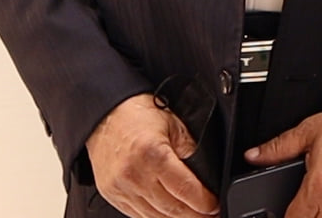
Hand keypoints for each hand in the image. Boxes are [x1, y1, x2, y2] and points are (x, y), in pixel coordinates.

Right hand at [88, 93, 219, 217]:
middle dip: (195, 216)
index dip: (205, 203)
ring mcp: (120, 188)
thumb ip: (191, 151)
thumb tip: (205, 178)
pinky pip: (137, 215)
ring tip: (192, 216)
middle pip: (172, 210)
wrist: (106, 114)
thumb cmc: (138, 115)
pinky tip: (169, 214)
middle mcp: (134, 175)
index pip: (186, 190)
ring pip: (155, 217)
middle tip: (210, 216)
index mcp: (153, 155)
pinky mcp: (112, 195)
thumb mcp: (175, 125)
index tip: (215, 206)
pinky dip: (156, 217)